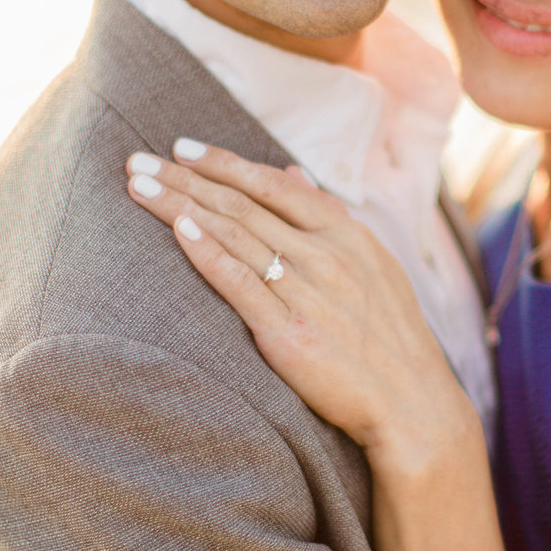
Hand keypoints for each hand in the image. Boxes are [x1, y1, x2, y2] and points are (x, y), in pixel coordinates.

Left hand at [124, 142, 474, 461]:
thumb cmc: (389, 337)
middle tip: (138, 159)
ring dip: (180, 205)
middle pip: (242, 204)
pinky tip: (178, 230)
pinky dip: (207, 253)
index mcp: (346, 235)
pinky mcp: (289, 333)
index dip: (224, 163)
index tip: (181, 147)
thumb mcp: (373, 264)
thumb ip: (331, 216)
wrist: (412, 403)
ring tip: (138, 186)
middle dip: (185, 178)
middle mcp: (326, 255)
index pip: (274, 185)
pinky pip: (240, 284)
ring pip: (233, 235)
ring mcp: (308, 292)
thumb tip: (294, 170)